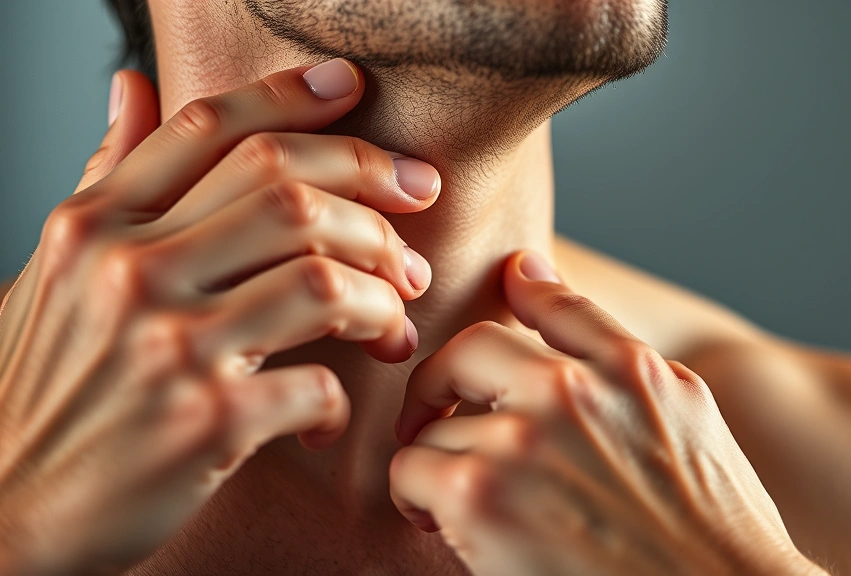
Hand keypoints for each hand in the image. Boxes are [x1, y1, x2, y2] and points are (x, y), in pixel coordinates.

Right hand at [0, 59, 439, 574]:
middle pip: (288, 190)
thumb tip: (132, 86)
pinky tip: (325, 419)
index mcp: (95, 225)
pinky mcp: (207, 423)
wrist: (5, 510)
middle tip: (408, 244)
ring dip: (382, 301)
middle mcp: (128, 270)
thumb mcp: (57, 270)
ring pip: (324, 279)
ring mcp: (169, 346)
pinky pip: (320, 386)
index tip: (353, 91)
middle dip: (374, 202)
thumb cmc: (45, 386)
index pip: (212, 128)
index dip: (294, 98)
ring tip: (392, 328)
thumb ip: (107, 176)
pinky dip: (342, 403)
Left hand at [390, 252, 826, 575]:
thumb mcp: (687, 417)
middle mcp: (575, 392)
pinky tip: (445, 520)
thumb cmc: (710, 529)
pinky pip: (411, 470)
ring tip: (460, 492)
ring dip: (437, 455)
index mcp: (632, 370)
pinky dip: (418, 497)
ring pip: (432, 420)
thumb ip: (615, 348)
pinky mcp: (480, 496)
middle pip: (466, 349)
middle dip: (442, 385)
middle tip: (438, 417)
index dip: (516, 293)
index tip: (499, 298)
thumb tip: (535, 273)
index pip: (553, 299)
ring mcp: (524, 440)